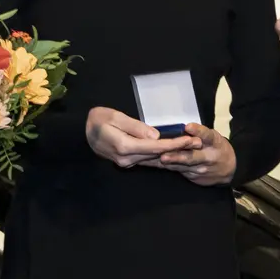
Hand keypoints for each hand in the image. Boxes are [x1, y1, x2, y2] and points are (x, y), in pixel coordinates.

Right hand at [85, 107, 199, 168]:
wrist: (81, 132)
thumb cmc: (97, 119)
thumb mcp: (114, 116)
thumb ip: (134, 126)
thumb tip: (155, 136)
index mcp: (125, 146)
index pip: (156, 147)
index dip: (175, 144)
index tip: (191, 140)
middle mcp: (127, 158)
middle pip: (158, 155)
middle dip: (179, 150)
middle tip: (198, 143)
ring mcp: (126, 162)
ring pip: (154, 160)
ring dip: (173, 155)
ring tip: (191, 149)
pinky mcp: (127, 162)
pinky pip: (148, 160)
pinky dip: (162, 158)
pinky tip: (174, 156)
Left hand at [154, 124, 237, 185]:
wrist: (228, 169)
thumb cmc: (216, 148)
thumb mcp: (213, 137)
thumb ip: (200, 133)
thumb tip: (184, 127)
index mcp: (214, 142)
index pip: (207, 136)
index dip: (198, 131)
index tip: (188, 127)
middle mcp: (208, 157)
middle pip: (192, 156)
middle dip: (177, 156)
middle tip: (164, 155)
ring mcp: (200, 169)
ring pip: (182, 166)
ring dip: (168, 163)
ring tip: (156, 160)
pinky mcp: (194, 177)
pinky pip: (178, 171)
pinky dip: (167, 167)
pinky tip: (154, 164)